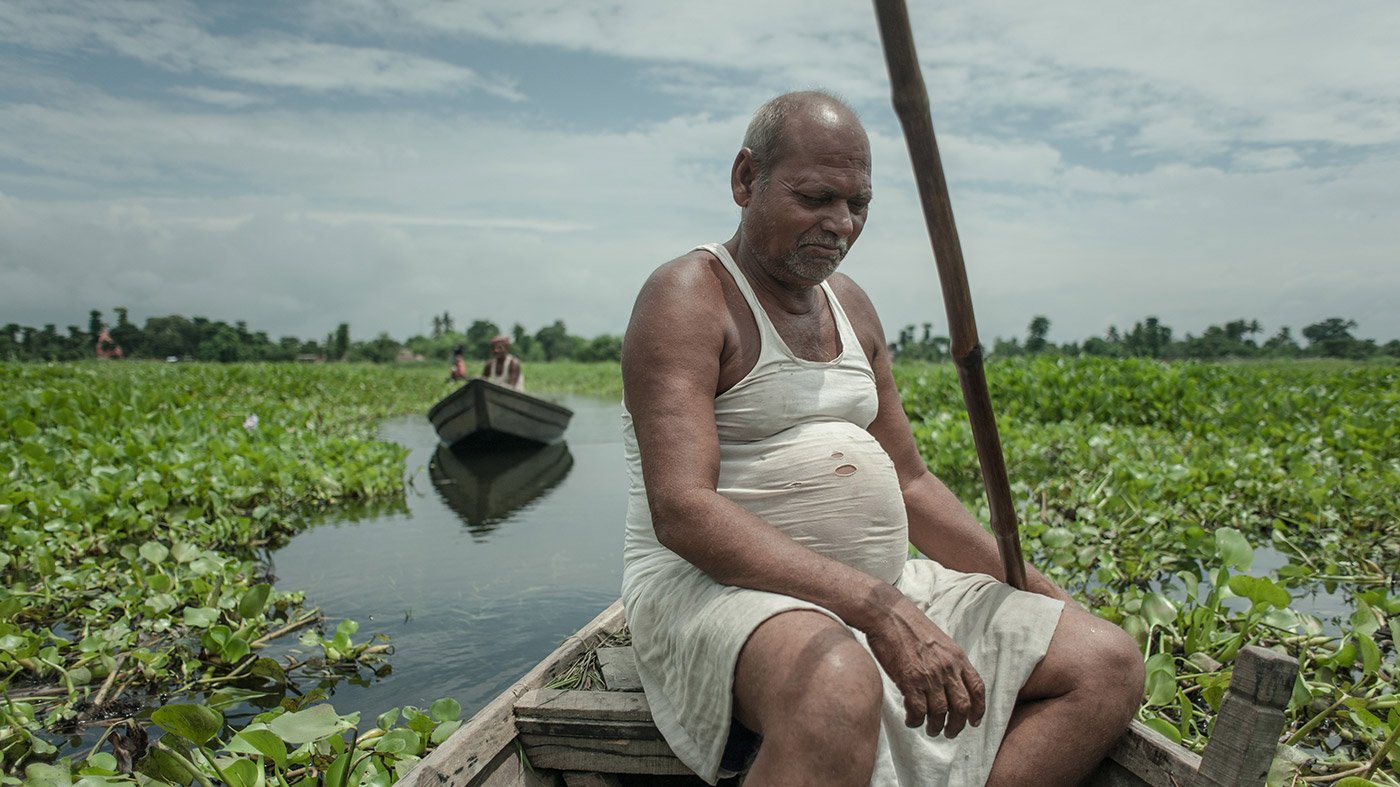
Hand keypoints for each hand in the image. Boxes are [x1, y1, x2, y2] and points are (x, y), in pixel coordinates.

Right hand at [862, 596, 984, 737]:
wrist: (889, 615)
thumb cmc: (910, 626)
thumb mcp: (940, 642)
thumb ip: (948, 662)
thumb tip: (949, 684)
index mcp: (957, 658)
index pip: (977, 688)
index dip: (978, 709)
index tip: (973, 721)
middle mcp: (947, 668)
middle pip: (962, 706)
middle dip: (958, 725)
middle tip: (949, 732)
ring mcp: (929, 675)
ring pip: (940, 713)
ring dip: (936, 727)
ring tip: (930, 730)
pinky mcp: (910, 680)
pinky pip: (918, 711)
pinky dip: (916, 720)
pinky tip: (911, 720)